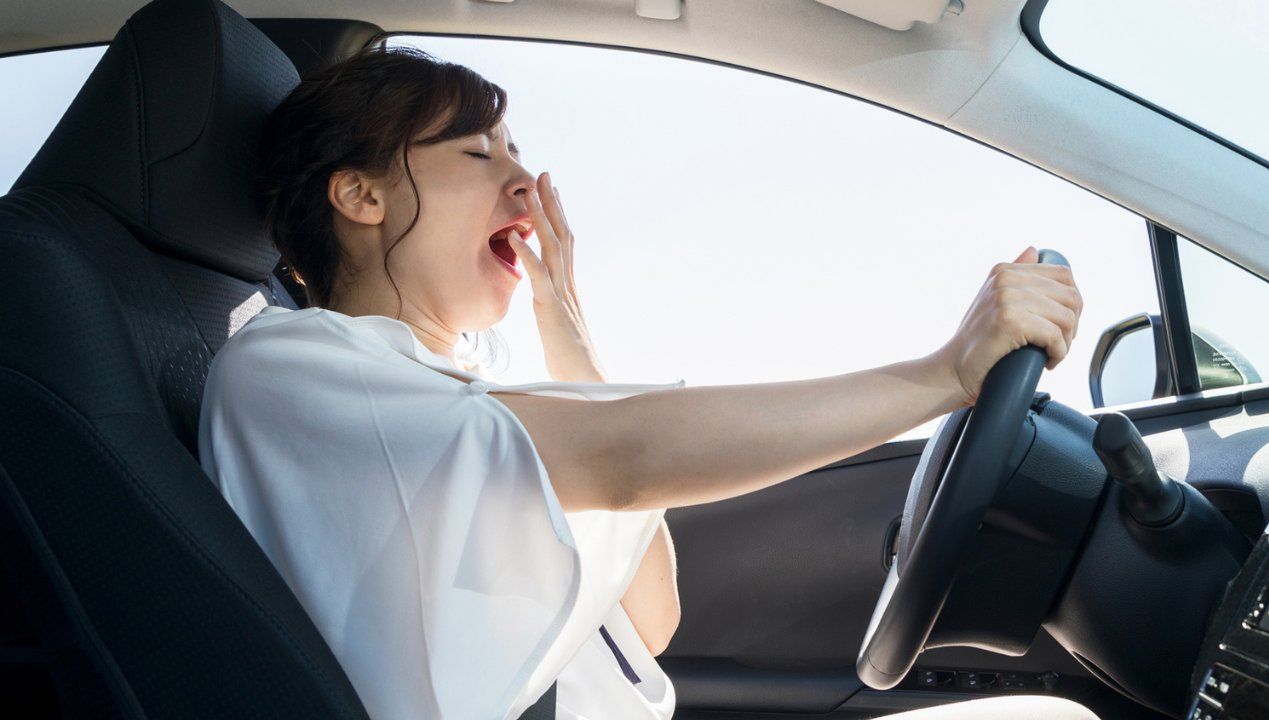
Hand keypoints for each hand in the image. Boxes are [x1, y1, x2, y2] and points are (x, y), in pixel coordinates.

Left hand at [508, 172, 607, 382]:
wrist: (586, 382)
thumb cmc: (571, 362)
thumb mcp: (559, 327)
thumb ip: (554, 309)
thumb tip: (548, 302)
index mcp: (568, 288)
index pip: (565, 244)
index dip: (559, 216)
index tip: (552, 193)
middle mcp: (568, 286)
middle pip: (562, 236)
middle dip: (553, 204)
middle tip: (545, 175)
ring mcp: (561, 296)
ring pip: (553, 248)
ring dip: (541, 218)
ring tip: (531, 193)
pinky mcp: (551, 310)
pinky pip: (538, 277)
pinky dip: (526, 254)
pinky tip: (514, 237)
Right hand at [931, 246, 1082, 407]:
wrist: (952, 369)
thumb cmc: (976, 341)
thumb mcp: (994, 301)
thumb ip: (1014, 275)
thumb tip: (1033, 250)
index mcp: (1005, 271)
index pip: (1064, 275)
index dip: (1072, 303)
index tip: (1061, 326)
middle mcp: (1005, 279)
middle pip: (1070, 297)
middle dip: (1073, 325)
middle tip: (1059, 344)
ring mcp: (1006, 298)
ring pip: (1066, 317)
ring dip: (1066, 342)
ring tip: (1052, 354)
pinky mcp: (1010, 321)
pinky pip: (1054, 336)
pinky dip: (1058, 353)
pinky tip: (1048, 361)